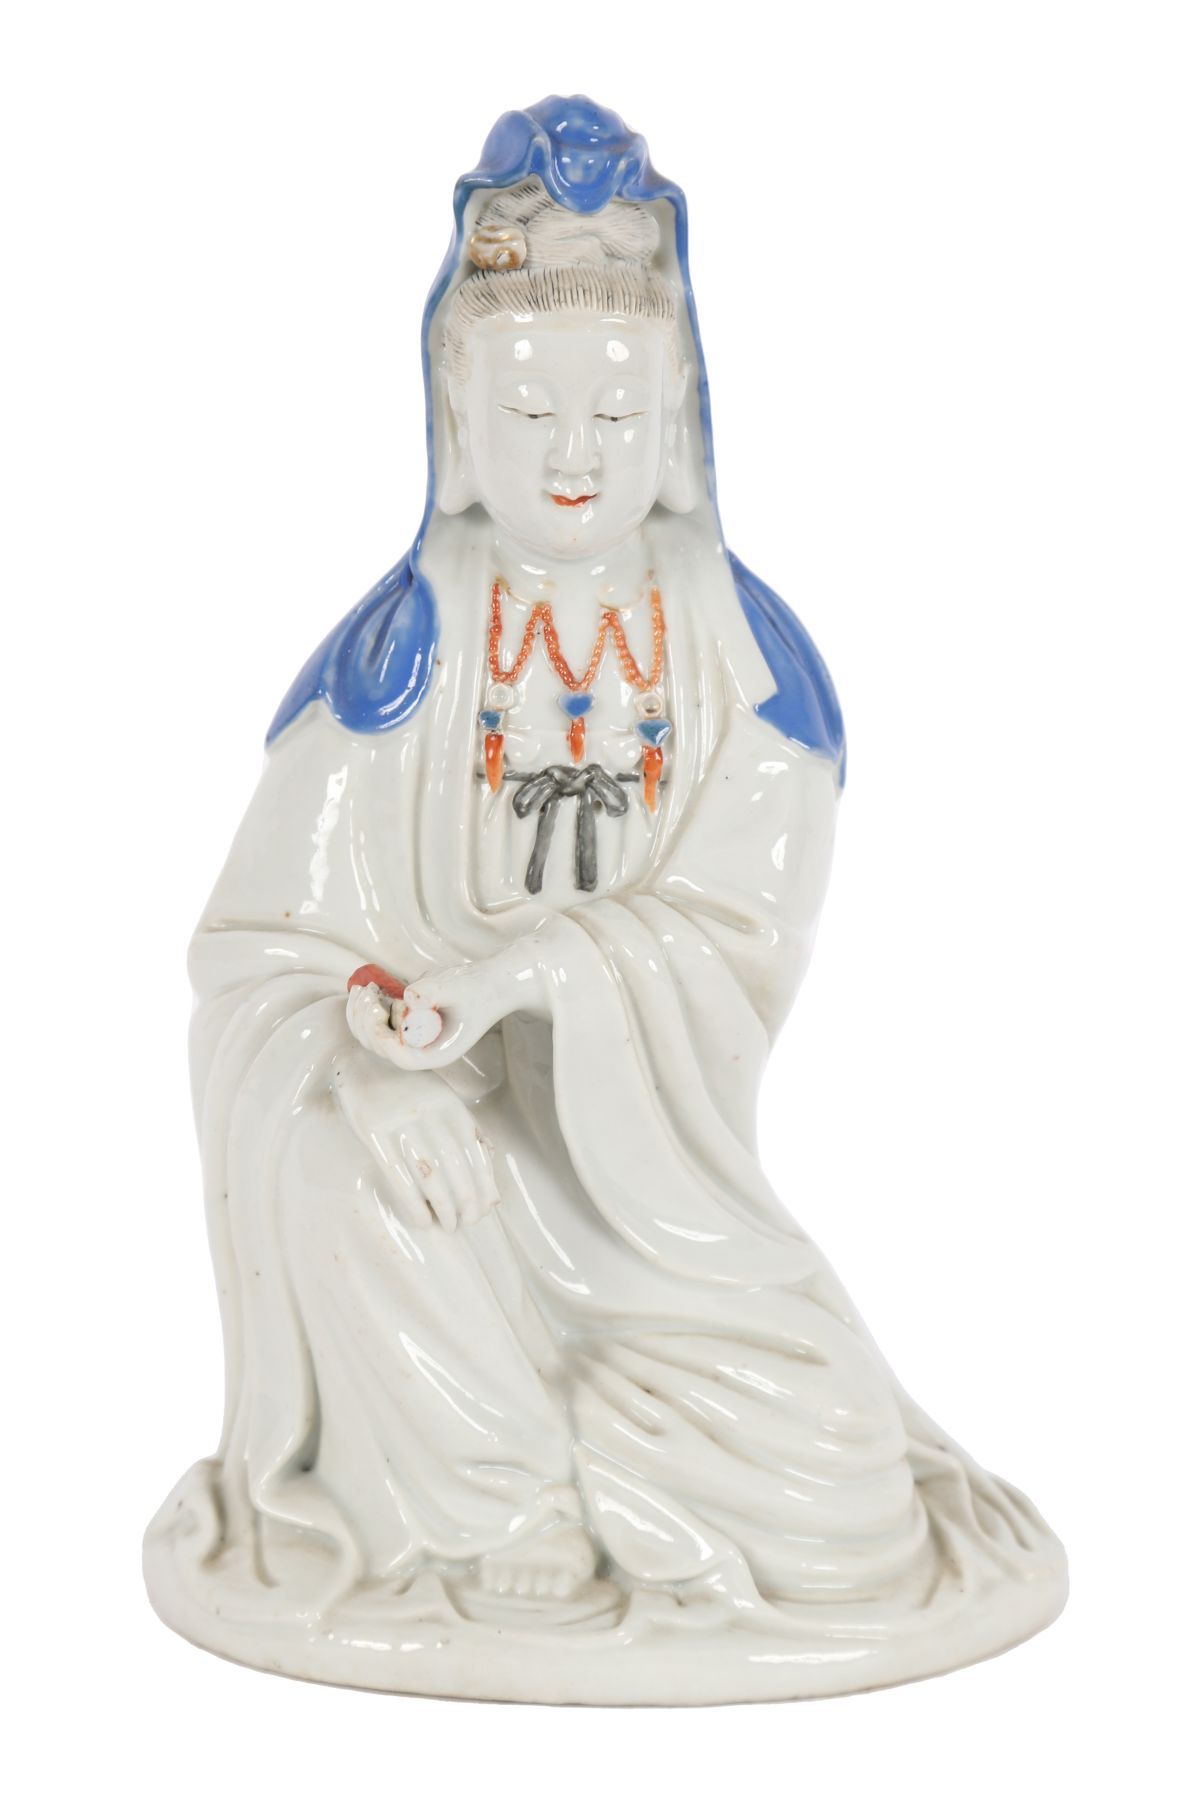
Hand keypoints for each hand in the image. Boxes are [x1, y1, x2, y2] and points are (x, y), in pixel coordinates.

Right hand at [332, 1044, 498, 1232]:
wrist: (359, 1060)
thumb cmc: (405, 1087)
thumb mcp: (441, 1098)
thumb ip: (466, 1129)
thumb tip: (489, 1165)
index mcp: (448, 1103)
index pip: (474, 1149)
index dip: (484, 1182)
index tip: (486, 1207)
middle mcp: (428, 1113)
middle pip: (456, 1165)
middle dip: (467, 1200)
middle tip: (469, 1222)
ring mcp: (400, 1123)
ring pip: (431, 1174)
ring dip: (444, 1206)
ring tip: (449, 1225)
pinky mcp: (374, 1134)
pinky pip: (398, 1176)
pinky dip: (413, 1203)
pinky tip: (422, 1219)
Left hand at [346, 947, 542, 1071]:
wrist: (491, 983)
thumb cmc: (480, 989)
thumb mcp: (460, 988)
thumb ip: (436, 992)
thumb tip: (410, 996)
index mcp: (438, 1052)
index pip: (402, 1058)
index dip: (382, 1039)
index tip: (378, 1010)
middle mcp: (422, 1050)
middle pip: (381, 1049)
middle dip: (366, 1022)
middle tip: (368, 994)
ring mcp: (412, 1037)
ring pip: (373, 1036)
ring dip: (361, 1015)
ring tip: (365, 990)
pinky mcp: (406, 1023)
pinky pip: (377, 1022)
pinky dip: (368, 1007)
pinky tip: (371, 988)